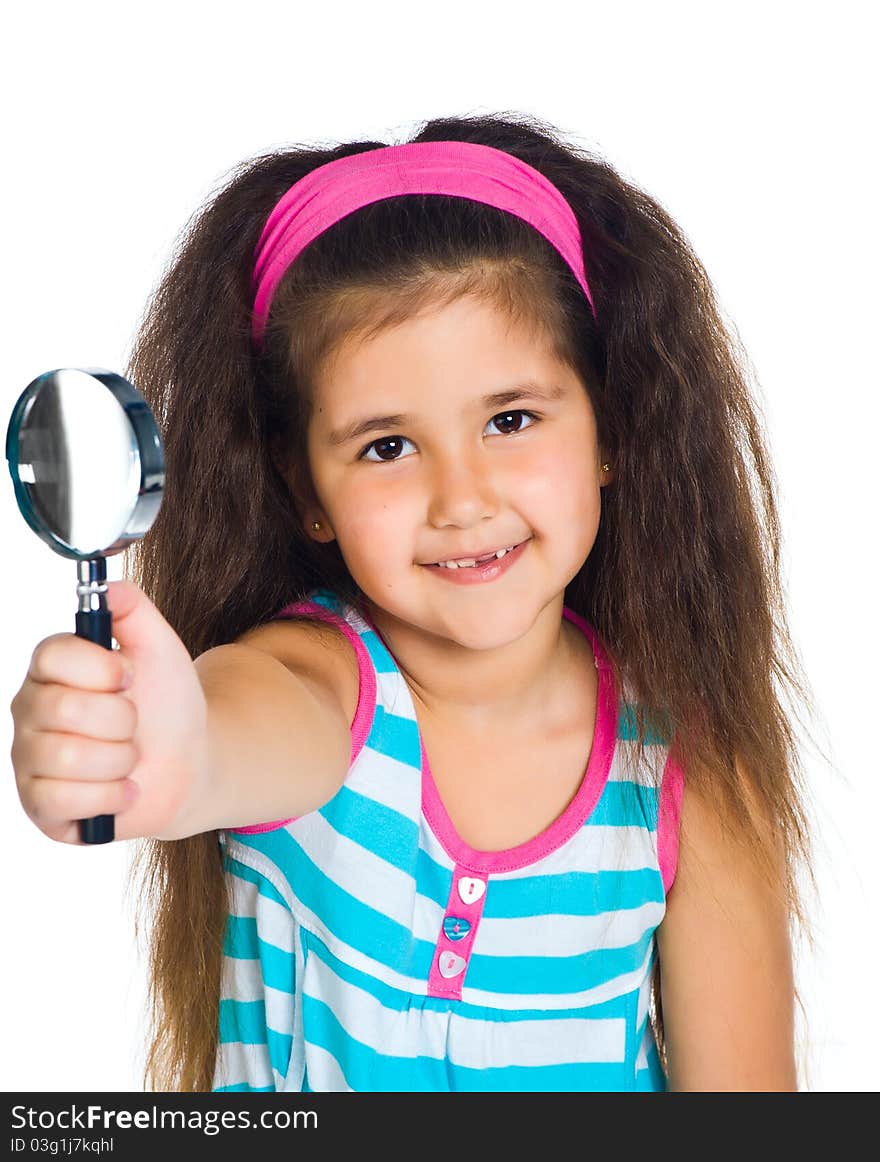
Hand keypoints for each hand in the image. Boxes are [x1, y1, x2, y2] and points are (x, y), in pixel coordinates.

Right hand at [10, 580, 209, 842]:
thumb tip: (106, 586)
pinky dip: (111, 796)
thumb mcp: (159, 648)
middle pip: (65, 710)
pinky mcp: (39, 805)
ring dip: (120, 760)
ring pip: (68, 758)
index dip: (100, 668)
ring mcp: (29, 759)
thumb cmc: (167, 705)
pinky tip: (123, 788)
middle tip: (133, 725)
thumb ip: (133, 609)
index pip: (50, 655)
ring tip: (129, 758)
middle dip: (121, 720)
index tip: (130, 676)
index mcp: (52, 668)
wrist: (188, 764)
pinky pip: (65, 801)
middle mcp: (29, 710)